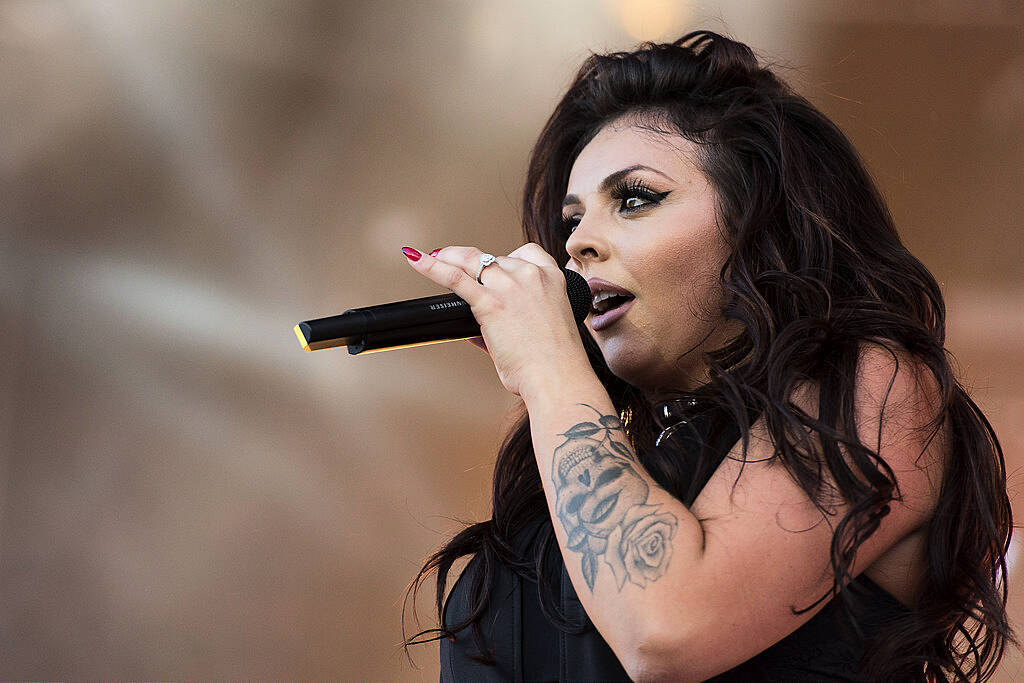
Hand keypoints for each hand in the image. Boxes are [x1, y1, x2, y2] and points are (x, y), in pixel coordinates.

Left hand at [403, 244, 593, 397]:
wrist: (558, 378)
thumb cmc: (556, 363)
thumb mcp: (544, 328)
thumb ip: (516, 320)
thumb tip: (480, 331)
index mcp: (552, 279)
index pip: (526, 252)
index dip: (506, 259)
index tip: (493, 265)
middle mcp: (531, 276)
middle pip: (494, 258)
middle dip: (474, 264)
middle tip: (453, 263)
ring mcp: (510, 286)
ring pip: (472, 260)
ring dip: (450, 259)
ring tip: (435, 258)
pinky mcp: (490, 303)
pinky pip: (454, 277)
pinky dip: (431, 266)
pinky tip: (416, 259)